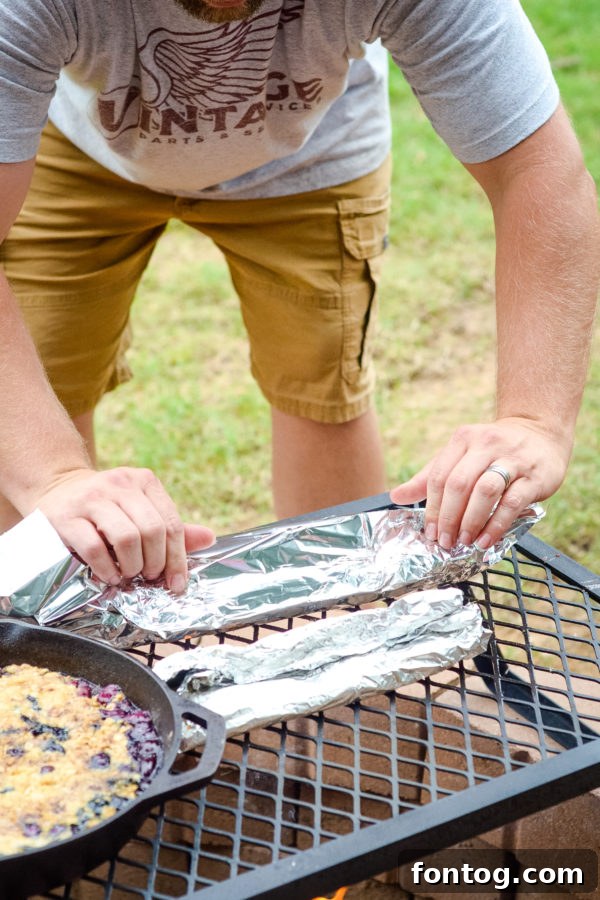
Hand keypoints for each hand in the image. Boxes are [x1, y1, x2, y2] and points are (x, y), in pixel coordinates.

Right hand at [35, 467, 214, 591]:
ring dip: (132, 566)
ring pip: (126, 538)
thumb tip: (209, 538)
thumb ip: (172, 527)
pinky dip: (106, 568)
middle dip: (155, 562)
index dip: (178, 558)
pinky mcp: (67, 516)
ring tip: (129, 575)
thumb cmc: (106, 507)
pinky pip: (94, 547)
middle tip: (149, 577)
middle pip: (152, 530)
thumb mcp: (139, 509)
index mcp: (144, 481)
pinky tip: (109, 576)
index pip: (171, 522)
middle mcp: (119, 484)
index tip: (177, 583)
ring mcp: (91, 498)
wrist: (56, 489)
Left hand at [389, 417, 570, 549]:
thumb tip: (396, 496)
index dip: (432, 507)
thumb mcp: (459, 455)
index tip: (429, 532)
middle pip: (459, 484)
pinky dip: (496, 524)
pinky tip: (486, 540)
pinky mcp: (534, 476)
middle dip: (448, 517)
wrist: (540, 432)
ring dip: (470, 520)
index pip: (440, 476)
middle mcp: (486, 445)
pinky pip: (512, 502)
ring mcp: (512, 459)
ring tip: (464, 541)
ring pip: (485, 491)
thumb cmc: (492, 450)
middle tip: (444, 541)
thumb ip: (430, 477)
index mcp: (463, 439)